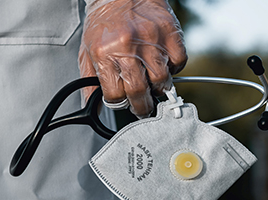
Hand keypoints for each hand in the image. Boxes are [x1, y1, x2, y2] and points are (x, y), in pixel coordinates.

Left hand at [79, 0, 186, 117]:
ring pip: (161, 80)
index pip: (115, 95)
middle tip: (142, 108)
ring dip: (158, 89)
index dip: (120, 104)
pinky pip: (179, 62)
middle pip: (139, 92)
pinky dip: (173, 69)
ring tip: (152, 84)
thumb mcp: (88, 52)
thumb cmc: (105, 22)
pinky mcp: (170, 32)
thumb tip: (93, 107)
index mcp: (104, 53)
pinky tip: (164, 65)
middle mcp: (128, 46)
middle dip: (142, 107)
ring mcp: (151, 39)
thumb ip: (89, 81)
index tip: (124, 103)